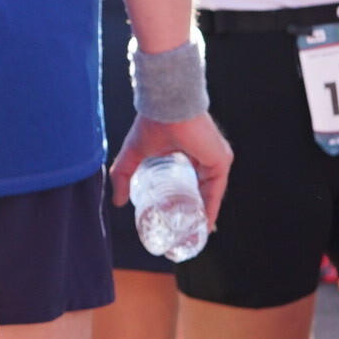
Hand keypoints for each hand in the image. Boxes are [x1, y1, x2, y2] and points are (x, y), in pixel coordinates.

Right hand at [112, 110, 232, 225]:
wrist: (167, 106)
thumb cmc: (152, 122)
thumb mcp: (133, 154)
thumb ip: (123, 176)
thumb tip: (117, 201)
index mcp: (190, 151)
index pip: (192, 180)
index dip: (186, 199)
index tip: (179, 217)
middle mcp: (206, 156)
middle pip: (203, 189)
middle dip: (197, 210)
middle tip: (187, 230)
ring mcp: (216, 158)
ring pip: (211, 192)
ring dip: (206, 213)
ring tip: (197, 232)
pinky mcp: (221, 160)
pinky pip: (217, 189)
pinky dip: (212, 207)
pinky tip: (205, 222)